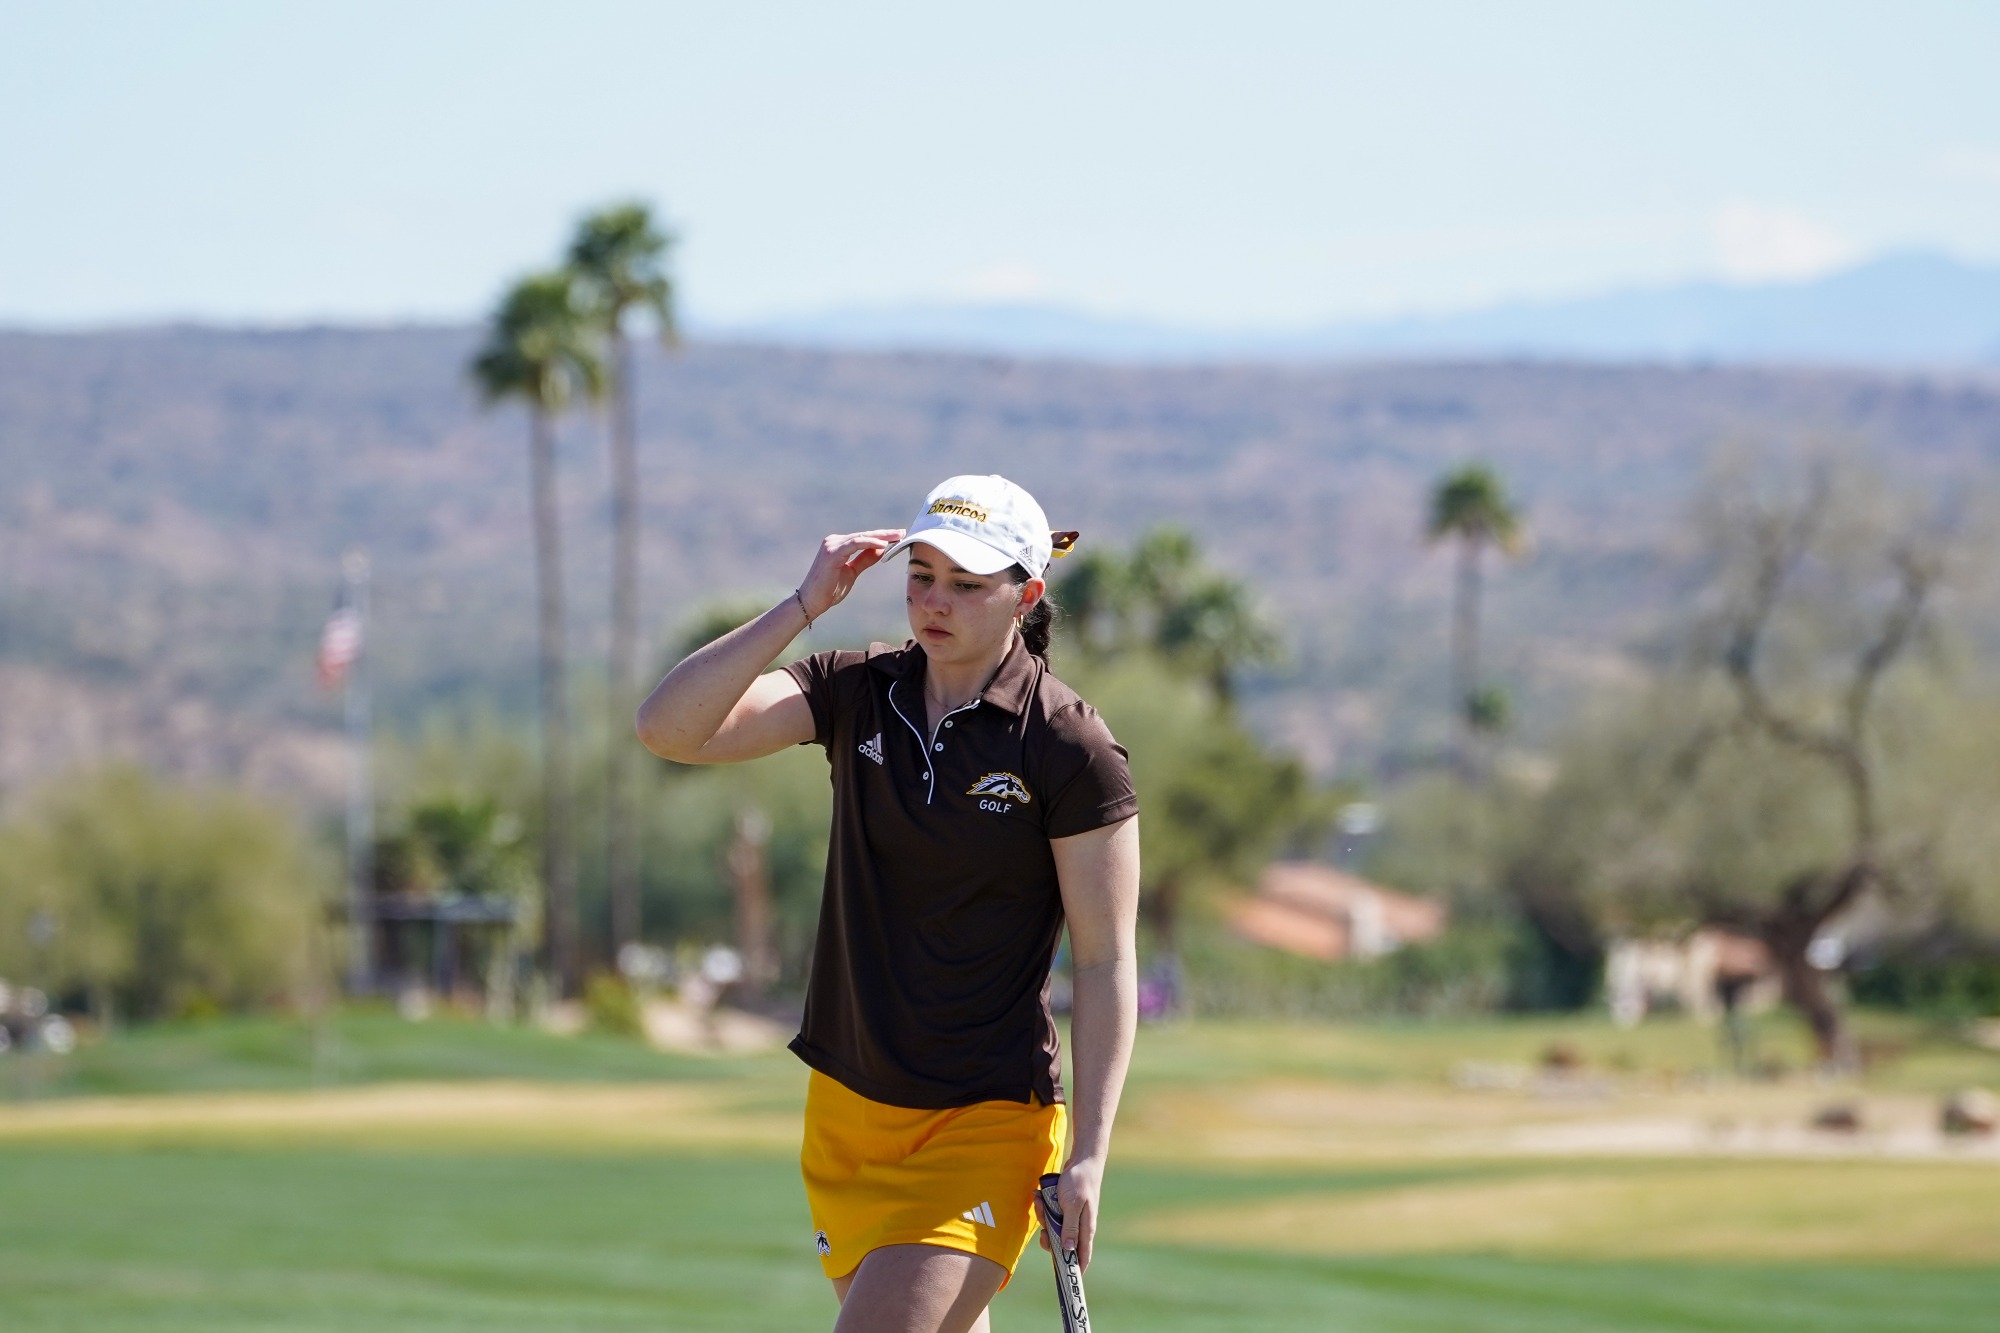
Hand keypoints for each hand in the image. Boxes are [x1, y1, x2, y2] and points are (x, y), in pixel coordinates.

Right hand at [797, 529, 902, 619]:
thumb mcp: (852, 571)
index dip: (881, 536)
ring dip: (881, 536)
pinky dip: (870, 543)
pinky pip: (855, 544)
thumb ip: (865, 559)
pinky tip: (883, 544)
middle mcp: (833, 541)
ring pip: (861, 537)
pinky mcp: (832, 552)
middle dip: (884, 534)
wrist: (811, 601)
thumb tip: (881, 549)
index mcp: (837, 545)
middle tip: (902, 532)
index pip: (862, 538)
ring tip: (897, 537)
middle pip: (863, 535)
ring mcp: (831, 545)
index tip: (898, 536)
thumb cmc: (829, 589)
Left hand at [1037, 1155, 1103, 1270]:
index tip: (1064, 1279)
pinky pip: (1050, 1214)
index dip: (1074, 1269)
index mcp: (1085, 1229)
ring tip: (1040, 1201)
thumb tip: (1069, 1251)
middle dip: (1048, 1237)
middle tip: (1042, 1227)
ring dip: (1043, 1217)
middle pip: (1061, 1244)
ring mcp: (1072, 1216)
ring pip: (1053, 1228)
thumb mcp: (1072, 1205)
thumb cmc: (1080, 1181)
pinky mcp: (1064, 1207)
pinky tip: (1039, 1195)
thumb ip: (1070, 1227)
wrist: (1083, 1159)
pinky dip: (1043, 1207)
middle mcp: (1079, 1226)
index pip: (1082, 1257)